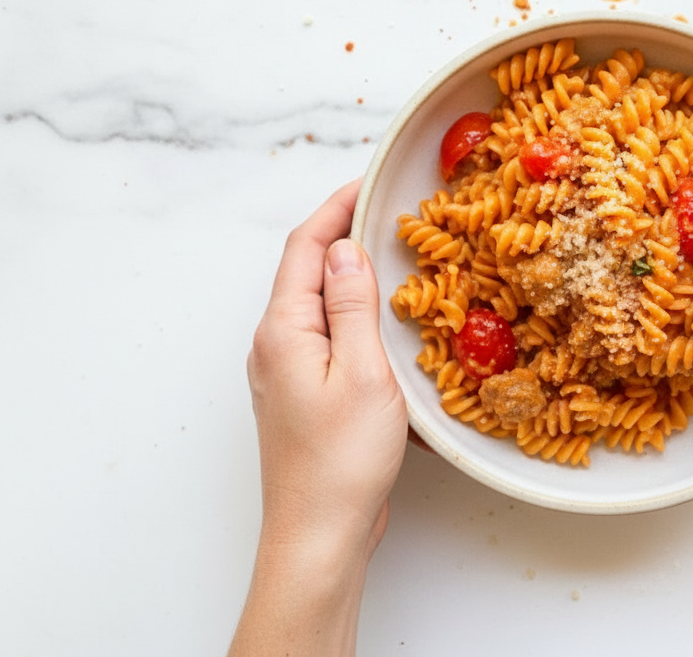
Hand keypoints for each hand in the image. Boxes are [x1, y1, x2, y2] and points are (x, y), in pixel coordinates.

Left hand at [230, 180, 408, 656]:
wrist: (319, 534)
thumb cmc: (342, 460)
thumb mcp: (362, 373)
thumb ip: (353, 306)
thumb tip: (347, 249)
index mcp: (283, 330)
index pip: (305, 247)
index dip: (335, 207)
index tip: (370, 181)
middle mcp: (274, 344)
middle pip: (307, 271)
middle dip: (344, 235)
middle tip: (391, 214)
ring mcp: (285, 372)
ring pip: (318, 304)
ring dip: (351, 276)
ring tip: (395, 258)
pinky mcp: (302, 395)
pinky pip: (327, 337)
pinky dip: (354, 315)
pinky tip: (384, 323)